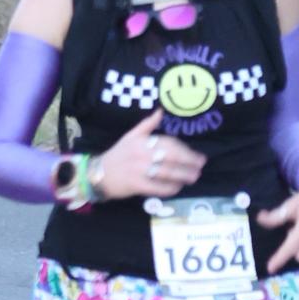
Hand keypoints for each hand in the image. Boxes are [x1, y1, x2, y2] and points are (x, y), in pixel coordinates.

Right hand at [90, 110, 205, 202]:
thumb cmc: (118, 154)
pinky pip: (157, 187)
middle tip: (200, 166)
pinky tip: (178, 187)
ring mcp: (139, 171)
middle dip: (189, 162)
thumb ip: (147, 124)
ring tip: (194, 177)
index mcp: (142, 141)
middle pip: (171, 157)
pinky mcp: (136, 185)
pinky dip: (169, 188)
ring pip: (166, 173)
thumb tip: (161, 111)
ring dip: (183, 176)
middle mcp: (141, 155)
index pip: (169, 144)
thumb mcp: (131, 136)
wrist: (98, 173)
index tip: (197, 155)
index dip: (185, 150)